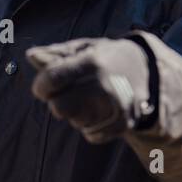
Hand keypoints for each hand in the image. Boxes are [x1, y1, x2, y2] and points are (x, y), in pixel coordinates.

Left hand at [26, 37, 153, 143]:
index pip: (52, 79)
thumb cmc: (109, 57)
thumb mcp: (86, 47)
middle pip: (59, 108)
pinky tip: (100, 110)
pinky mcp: (122, 125)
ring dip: (75, 113)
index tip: (43, 87)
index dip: (41, 86)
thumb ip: (57, 53)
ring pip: (75, 122)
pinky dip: (90, 125)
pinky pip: (90, 134)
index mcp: (92, 63)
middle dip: (57, 102)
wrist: (150, 72)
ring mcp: (114, 108)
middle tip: (66, 94)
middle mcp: (103, 86)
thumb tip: (31, 56)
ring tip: (90, 98)